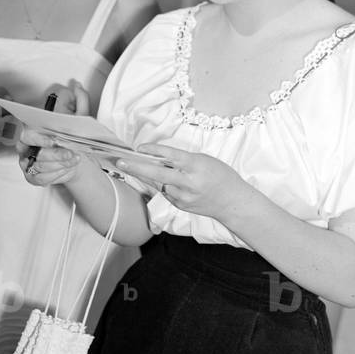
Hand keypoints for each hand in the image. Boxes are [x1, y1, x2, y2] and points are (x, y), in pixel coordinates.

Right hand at [14, 81, 90, 185]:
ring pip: (39, 165)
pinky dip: (56, 175)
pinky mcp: (32, 176)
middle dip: (54, 153)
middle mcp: (25, 145)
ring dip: (59, 164)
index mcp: (32, 129)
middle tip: (71, 153)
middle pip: (33, 150)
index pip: (27, 131)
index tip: (53, 140)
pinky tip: (67, 169)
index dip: (39, 137)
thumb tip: (77, 86)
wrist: (77, 160)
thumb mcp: (80, 119)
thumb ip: (80, 101)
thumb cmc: (73, 138)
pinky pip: (41, 178)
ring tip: (74, 160)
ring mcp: (26, 162)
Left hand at [116, 144, 249, 221]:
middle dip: (137, 168)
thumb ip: (182, 160)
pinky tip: (157, 178)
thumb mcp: (204, 161)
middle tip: (121, 161)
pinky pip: (164, 191)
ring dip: (145, 174)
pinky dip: (158, 183)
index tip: (141, 148)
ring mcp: (183, 196)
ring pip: (158, 183)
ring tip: (131, 165)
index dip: (155, 151)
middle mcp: (189, 183)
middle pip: (159, 174)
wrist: (232, 202)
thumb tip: (158, 157)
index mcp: (197, 166)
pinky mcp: (180, 205)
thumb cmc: (221, 176)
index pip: (172, 157)